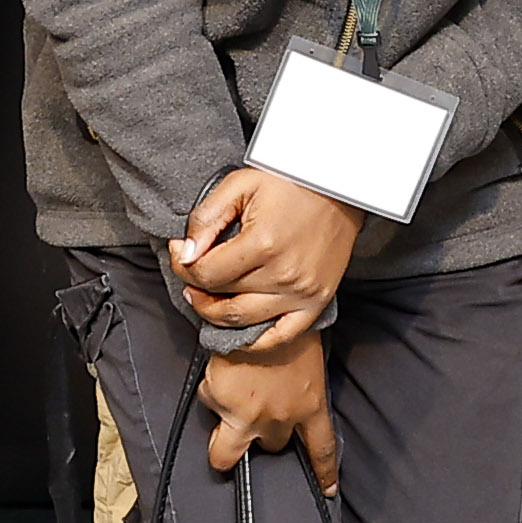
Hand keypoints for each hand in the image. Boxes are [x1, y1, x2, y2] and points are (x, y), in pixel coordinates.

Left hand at [177, 164, 359, 334]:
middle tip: (192, 271)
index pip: (206, 274)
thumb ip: (207, 217)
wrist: (339, 187)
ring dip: (215, 313)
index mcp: (263, 244)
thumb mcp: (241, 184)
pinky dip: (254, 340)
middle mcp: (283, 275)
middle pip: (221, 299)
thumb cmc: (291, 182)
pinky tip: (238, 329)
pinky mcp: (317, 302)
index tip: (182, 251)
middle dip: (196, 287)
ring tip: (207, 296)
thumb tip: (187, 253)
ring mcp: (302, 293)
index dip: (183, 265)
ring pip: (242, 321)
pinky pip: (279, 336)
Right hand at [199, 325, 337, 491]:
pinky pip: (211, 403)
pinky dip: (213, 391)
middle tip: (260, 406)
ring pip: (228, 450)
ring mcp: (247, 416)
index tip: (327, 489)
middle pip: (273, 447)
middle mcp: (279, 419)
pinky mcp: (221, 403)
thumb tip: (292, 400)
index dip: (324, 473)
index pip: (322, 449)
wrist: (258, 312)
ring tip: (230, 402)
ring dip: (228, 436)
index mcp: (310, 407)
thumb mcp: (309, 364)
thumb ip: (300, 391)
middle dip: (266, 432)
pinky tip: (222, 371)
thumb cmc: (288, 330)